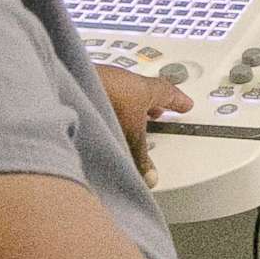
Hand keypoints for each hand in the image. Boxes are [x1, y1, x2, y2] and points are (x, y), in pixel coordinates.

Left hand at [95, 65, 193, 182]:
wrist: (74, 88)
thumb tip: (150, 177)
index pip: (168, 92)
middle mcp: (125, 80)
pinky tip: (101, 117)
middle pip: (144, 90)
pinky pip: (102, 95)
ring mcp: (103, 80)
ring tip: (127, 119)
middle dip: (151, 103)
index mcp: (144, 88)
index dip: (177, 100)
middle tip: (158, 112)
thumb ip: (141, 158)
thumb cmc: (109, 100)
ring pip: (121, 92)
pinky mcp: (84, 84)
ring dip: (127, 105)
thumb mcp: (131, 135)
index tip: (185, 104)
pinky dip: (107, 105)